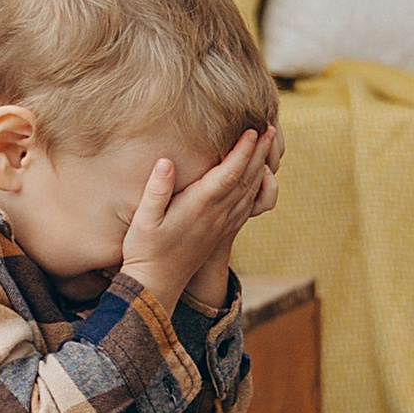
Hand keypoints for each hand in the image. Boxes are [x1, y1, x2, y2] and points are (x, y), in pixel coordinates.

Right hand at [121, 133, 274, 309]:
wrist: (157, 284)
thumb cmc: (145, 249)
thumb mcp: (142, 219)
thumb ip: (156, 190)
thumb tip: (165, 162)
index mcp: (199, 207)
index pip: (229, 174)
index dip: (242, 151)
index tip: (252, 130)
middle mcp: (216, 215)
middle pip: (246, 179)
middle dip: (260, 152)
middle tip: (271, 128)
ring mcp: (222, 224)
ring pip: (250, 191)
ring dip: (261, 166)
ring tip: (268, 145)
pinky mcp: (222, 232)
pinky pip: (247, 206)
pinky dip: (257, 187)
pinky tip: (258, 177)